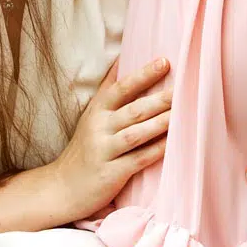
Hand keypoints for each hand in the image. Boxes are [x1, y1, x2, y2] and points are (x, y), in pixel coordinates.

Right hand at [47, 58, 170, 221]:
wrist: (62, 188)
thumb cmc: (84, 148)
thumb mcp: (91, 115)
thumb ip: (107, 90)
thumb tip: (121, 58)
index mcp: (96, 110)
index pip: (121, 88)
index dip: (143, 75)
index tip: (164, 62)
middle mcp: (99, 128)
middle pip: (134, 110)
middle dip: (160, 99)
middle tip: (184, 88)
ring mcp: (105, 151)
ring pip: (137, 133)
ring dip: (161, 123)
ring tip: (184, 113)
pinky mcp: (111, 173)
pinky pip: (138, 159)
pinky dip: (156, 150)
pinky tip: (172, 143)